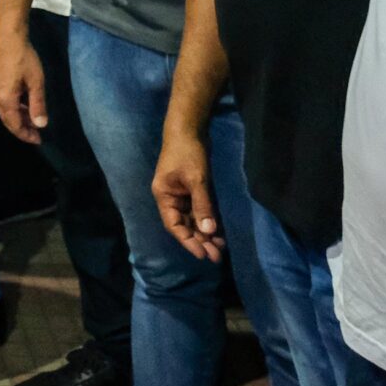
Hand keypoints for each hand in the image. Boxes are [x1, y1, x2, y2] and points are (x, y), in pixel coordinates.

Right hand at [0, 26, 48, 142]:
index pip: (14, 124)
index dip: (25, 135)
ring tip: (33, 122)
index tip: (38, 140)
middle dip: (21, 129)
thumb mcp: (36, 82)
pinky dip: (15, 109)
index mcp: (5, 99)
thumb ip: (38, 104)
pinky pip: (4, 103)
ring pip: (6, 112)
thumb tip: (40, 125)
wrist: (9, 36)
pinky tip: (25, 105)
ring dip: (19, 119)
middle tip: (36, 135)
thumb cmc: (25, 58)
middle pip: (7, 120)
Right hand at [151, 128, 223, 261]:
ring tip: (220, 247)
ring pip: (193, 220)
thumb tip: (209, 231)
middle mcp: (171, 198)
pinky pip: (199, 210)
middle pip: (184, 226)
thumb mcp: (196, 179)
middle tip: (216, 256)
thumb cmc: (188, 153)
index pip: (174, 226)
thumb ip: (202, 205)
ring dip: (205, 233)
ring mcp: (182, 194)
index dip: (188, 242)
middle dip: (200, 241)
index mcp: (164, 196)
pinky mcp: (192, 189)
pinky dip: (208, 221)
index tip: (203, 255)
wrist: (189, 128)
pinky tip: (219, 232)